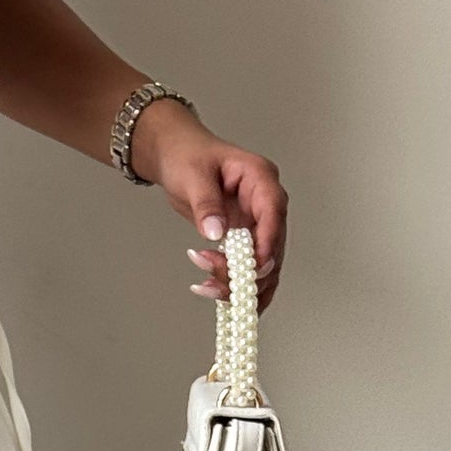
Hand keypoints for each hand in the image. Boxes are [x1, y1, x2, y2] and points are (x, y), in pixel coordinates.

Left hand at [132, 99, 288, 310]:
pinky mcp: (246, 238)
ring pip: (264, 264)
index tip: (253, 267)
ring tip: (206, 288)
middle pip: (272, 245)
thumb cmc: (187, 156)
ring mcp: (258, 223)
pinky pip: (249, 268)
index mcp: (260, 178)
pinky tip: (216, 294)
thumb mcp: (192, 176)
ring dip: (240, 284)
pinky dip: (236, 285)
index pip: (274, 212)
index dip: (268, 243)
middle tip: (214, 280)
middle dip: (248, 271)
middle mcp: (265, 203)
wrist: (177, 157)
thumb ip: (206, 203)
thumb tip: (215, 231)